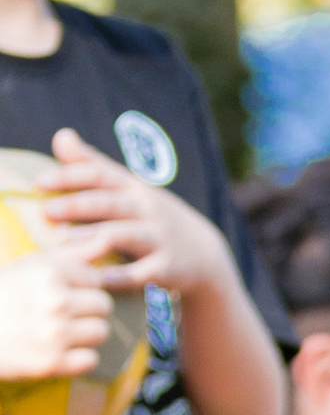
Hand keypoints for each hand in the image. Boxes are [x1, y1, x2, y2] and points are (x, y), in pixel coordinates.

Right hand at [0, 242, 115, 379]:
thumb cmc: (5, 294)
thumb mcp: (33, 265)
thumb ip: (73, 253)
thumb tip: (108, 238)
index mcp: (51, 273)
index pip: (96, 279)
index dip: (81, 287)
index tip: (62, 293)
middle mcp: (55, 301)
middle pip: (103, 305)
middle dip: (87, 310)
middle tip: (63, 314)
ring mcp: (55, 333)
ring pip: (101, 331)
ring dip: (86, 334)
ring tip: (62, 332)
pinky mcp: (53, 363)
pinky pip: (91, 360)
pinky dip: (78, 358)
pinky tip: (60, 351)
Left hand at [37, 128, 230, 297]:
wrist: (204, 253)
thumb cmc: (152, 218)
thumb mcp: (128, 188)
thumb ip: (93, 164)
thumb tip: (60, 135)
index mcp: (132, 188)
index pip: (100, 175)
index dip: (70, 176)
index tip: (39, 182)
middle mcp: (146, 209)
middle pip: (109, 203)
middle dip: (77, 205)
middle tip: (47, 211)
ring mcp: (159, 238)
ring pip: (124, 235)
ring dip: (94, 237)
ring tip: (64, 243)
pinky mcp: (167, 267)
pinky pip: (145, 272)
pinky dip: (124, 276)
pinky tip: (101, 279)